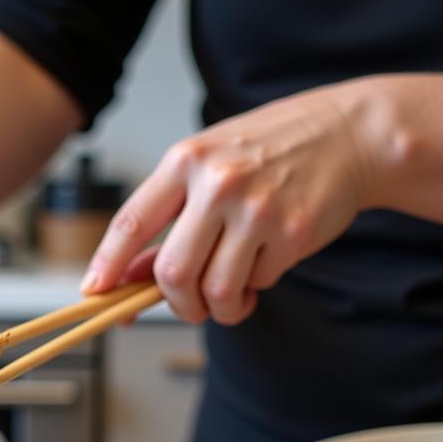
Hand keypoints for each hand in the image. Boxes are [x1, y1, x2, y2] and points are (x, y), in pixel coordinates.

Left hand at [81, 82, 376, 324]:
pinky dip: (257, 285)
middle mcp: (218, 182)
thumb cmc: (268, 153)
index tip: (93, 293)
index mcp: (186, 160)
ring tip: (233, 292)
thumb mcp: (208, 170)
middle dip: (179, 304)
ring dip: (220, 307)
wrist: (348, 133)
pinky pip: (258, 283)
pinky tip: (267, 259)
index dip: (107, 264)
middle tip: (192, 306)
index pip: (132, 221)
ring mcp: (257, 208)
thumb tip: (124, 276)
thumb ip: (167, 219)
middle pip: (173, 274)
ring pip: (216, 291)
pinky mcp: (291, 232)